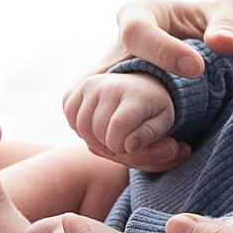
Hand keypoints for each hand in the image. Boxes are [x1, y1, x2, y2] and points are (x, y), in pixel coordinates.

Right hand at [62, 73, 178, 165]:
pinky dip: (80, 130)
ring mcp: (91, 85)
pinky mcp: (77, 88)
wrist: (141, 87)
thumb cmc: (153, 111)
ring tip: (110, 139)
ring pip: (81, 126)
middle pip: (98, 130)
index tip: (129, 148)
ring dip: (93, 141)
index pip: (118, 126)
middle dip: (108, 146)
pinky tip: (95, 130)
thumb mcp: (162, 126)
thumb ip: (152, 139)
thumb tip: (130, 145)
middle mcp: (111, 85)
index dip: (120, 146)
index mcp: (136, 95)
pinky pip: (70, 117)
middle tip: (121, 144)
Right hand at [68, 0, 232, 170]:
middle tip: (173, 138)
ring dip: (122, 141)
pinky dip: (117, 151)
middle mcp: (112, 49)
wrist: (199, 49)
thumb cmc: (212, 25)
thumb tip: (224, 43)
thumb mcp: (228, 12)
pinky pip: (91, 133)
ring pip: (88, 115)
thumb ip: (229, 24)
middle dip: (131, 114)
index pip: (135, 32)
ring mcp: (101, 81)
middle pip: (98, 83)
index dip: (162, 52)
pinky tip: (157, 156)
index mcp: (139, 14)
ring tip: (171, 149)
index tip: (197, 69)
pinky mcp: (102, 108)